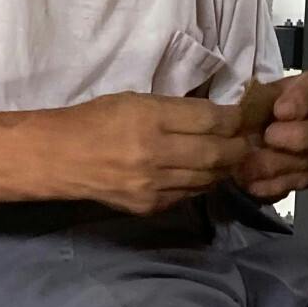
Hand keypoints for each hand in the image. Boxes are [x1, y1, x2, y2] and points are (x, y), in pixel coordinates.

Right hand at [57, 92, 252, 214]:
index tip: (241, 116)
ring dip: (225, 168)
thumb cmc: (96, 119)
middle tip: (247, 140)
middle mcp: (155, 153)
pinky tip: (204, 174)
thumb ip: (175, 110)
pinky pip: (188, 195)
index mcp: (151, 118)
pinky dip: (202, 184)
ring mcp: (153, 184)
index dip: (233, 119)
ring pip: (208, 178)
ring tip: (233, 158)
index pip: (210, 120)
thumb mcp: (135, 100)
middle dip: (239, 146)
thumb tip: (214, 117)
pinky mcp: (149, 206)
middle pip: (217, 153)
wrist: (59, 157)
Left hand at [234, 71, 307, 201]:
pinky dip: (276, 184)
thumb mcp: (258, 97)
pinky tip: (253, 184)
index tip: (279, 111)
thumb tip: (246, 113)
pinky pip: (303, 181)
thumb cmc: (262, 109)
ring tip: (247, 167)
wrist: (262, 135)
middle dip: (296, 137)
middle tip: (267, 138)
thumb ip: (258, 101)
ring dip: (278, 165)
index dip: (302, 100)